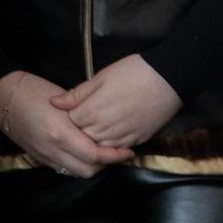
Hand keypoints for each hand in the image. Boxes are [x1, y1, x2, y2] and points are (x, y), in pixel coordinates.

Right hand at [0, 70, 132, 177]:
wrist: (0, 94)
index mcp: (60, 133)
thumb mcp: (60, 99)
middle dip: (105, 164)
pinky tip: (79, 152)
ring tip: (99, 153)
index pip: (94, 155)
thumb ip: (81, 117)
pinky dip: (75, 164)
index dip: (114, 155)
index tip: (127, 150)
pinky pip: (62, 168)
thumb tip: (99, 128)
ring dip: (91, 166)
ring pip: (75, 172)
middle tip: (115, 151)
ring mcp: (43, 155)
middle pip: (88, 170)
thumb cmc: (31, 89)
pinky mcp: (37, 157)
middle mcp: (52, 149)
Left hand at [51, 55, 180, 149]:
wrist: (168, 79)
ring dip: (95, 140)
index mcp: (93, 111)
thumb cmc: (132, 72)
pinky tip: (111, 135)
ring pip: (100, 148)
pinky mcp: (138, 140)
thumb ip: (77, 94)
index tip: (71, 109)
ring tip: (95, 128)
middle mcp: (106, 129)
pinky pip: (119, 150)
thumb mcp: (101, 77)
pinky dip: (112, 145)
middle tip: (81, 119)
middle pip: (83, 138)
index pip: (70, 123)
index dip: (69, 116)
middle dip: (79, 131)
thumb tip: (54, 103)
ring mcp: (123, 137)